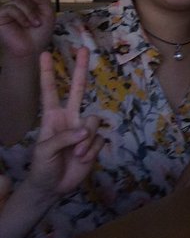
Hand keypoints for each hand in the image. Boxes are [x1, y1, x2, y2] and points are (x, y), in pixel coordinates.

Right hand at [0, 0, 54, 60]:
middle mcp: (18, 2)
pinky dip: (23, 17)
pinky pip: (14, 8)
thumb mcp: (49, 15)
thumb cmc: (39, 35)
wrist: (30, 49)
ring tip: (34, 25)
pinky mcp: (1, 14)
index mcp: (31, 1)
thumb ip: (44, 0)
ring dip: (31, 14)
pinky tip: (25, 25)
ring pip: (21, 1)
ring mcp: (8, 7)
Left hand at [25, 49, 102, 198]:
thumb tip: (85, 130)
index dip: (48, 73)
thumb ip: (64, 137)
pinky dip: (91, 151)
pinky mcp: (94, 142)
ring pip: (93, 121)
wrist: (53, 188)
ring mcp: (83, 130)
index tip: (45, 54)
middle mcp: (69, 118)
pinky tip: (82, 159)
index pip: (50, 91)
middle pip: (78, 90)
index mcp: (52, 117)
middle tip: (83, 49)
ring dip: (86, 141)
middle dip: (81, 70)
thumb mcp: (45, 151)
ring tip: (76, 155)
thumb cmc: (42, 167)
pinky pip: (99, 139)